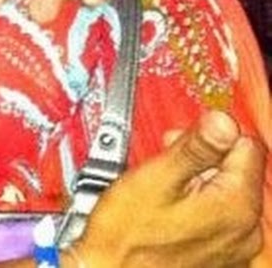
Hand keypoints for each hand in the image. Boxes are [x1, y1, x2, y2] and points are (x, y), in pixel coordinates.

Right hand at [74, 111, 264, 266]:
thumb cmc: (127, 235)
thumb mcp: (156, 179)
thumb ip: (195, 148)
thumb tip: (222, 120)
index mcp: (236, 206)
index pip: (246, 145)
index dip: (212, 133)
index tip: (183, 138)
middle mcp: (246, 231)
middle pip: (237, 170)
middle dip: (203, 158)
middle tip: (166, 159)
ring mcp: (235, 250)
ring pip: (226, 193)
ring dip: (197, 182)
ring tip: (162, 185)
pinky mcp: (221, 260)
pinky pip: (218, 219)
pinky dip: (197, 206)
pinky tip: (168, 208)